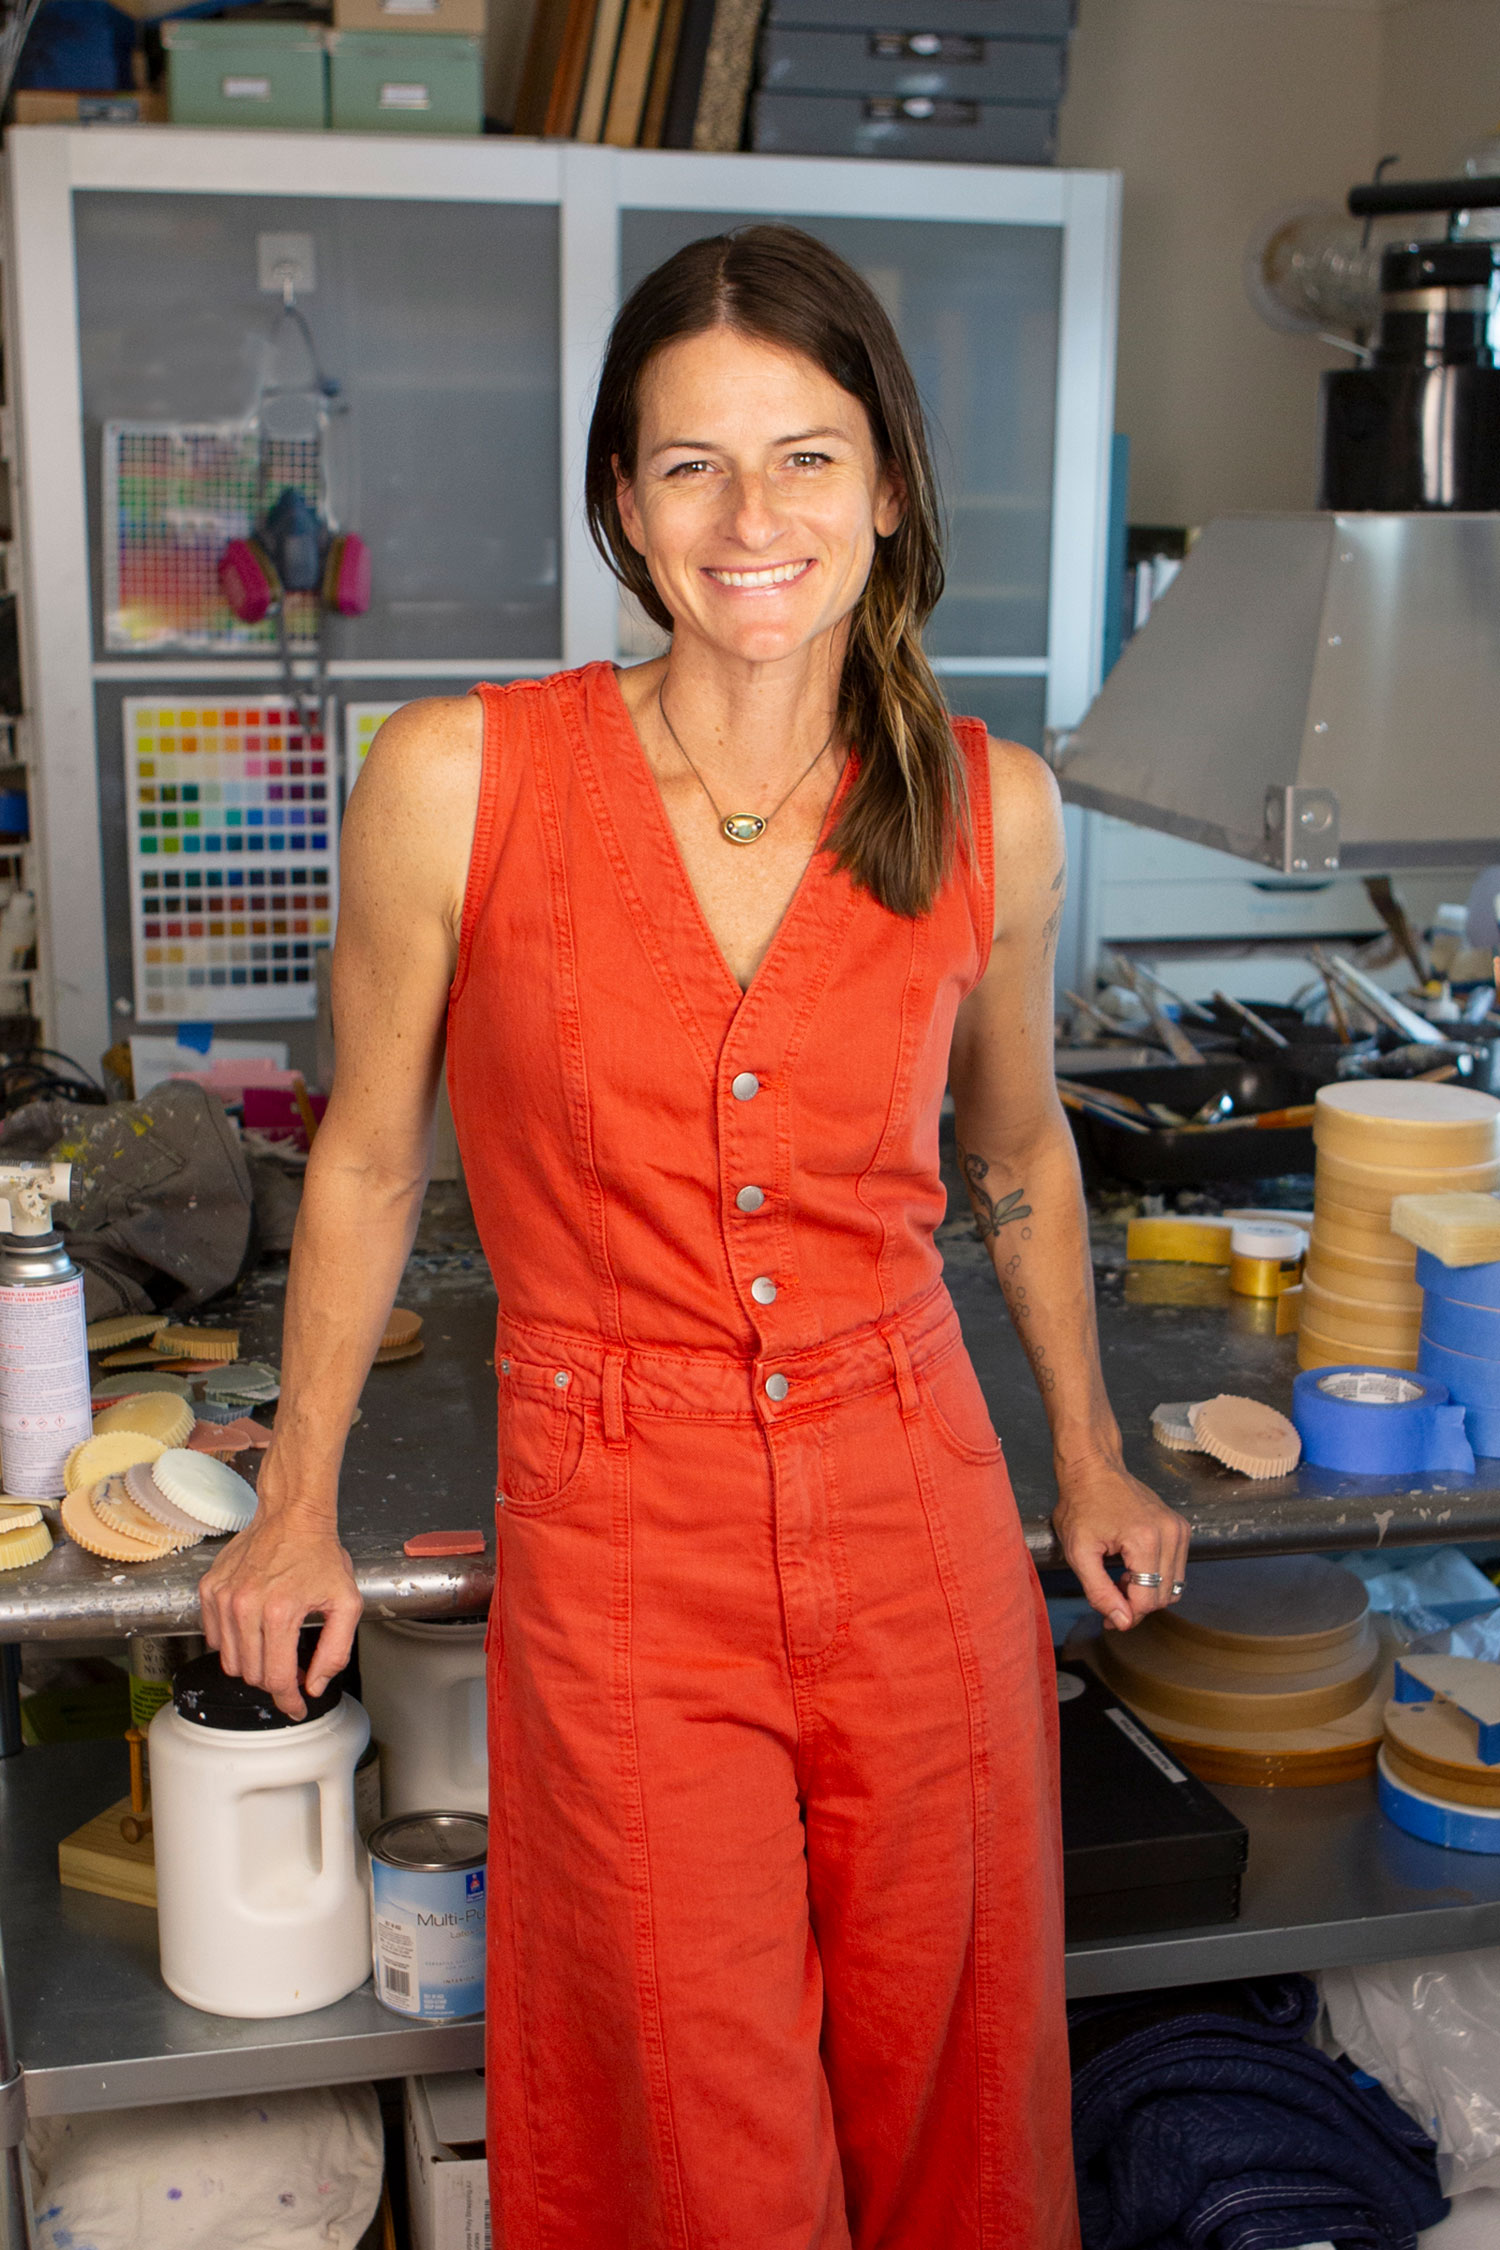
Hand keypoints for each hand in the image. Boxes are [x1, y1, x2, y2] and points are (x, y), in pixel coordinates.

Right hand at [199, 1502, 362, 1719]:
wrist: (292, 1515)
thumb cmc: (319, 1554)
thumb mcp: (346, 1602)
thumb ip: (335, 1651)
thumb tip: (314, 1684)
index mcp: (280, 1612)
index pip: (277, 1679)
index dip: (290, 1701)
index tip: (297, 1707)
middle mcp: (245, 1606)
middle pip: (252, 1675)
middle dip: (275, 1682)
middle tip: (292, 1671)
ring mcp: (223, 1598)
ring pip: (230, 1662)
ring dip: (253, 1665)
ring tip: (274, 1648)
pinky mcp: (209, 1590)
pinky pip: (215, 1638)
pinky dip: (233, 1643)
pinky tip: (254, 1629)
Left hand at [1051, 1457, 1189, 1632]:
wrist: (1093, 1467)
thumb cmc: (1081, 1503)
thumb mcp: (1079, 1552)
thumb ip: (1099, 1591)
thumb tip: (1122, 1621)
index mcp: (1146, 1540)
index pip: (1148, 1600)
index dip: (1127, 1615)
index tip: (1108, 1616)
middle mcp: (1170, 1533)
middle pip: (1164, 1596)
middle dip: (1137, 1604)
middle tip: (1110, 1594)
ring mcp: (1178, 1529)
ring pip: (1174, 1586)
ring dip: (1148, 1591)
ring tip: (1119, 1577)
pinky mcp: (1179, 1527)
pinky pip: (1176, 1568)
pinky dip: (1156, 1576)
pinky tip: (1132, 1567)